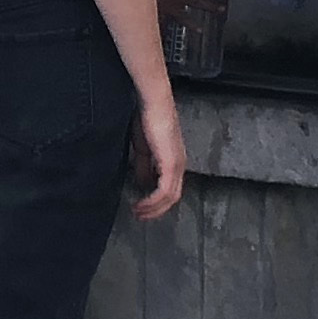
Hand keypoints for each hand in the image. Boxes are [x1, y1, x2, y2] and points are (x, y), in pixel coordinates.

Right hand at [127, 95, 187, 221]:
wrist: (153, 102)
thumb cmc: (147, 118)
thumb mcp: (143, 147)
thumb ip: (144, 165)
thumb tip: (142, 183)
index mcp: (174, 159)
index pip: (170, 188)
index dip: (156, 202)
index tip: (141, 208)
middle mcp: (180, 164)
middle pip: (172, 197)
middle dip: (155, 210)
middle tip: (139, 216)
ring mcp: (177, 164)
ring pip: (170, 197)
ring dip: (153, 208)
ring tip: (138, 212)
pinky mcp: (172, 164)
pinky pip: (165, 190)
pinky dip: (153, 201)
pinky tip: (142, 204)